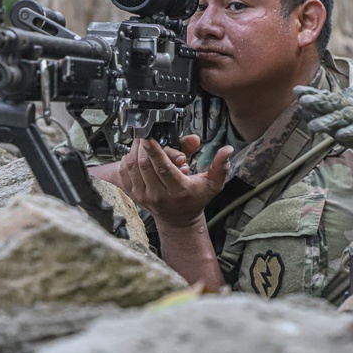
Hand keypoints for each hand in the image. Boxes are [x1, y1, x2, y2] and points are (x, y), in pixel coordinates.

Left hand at [118, 136, 232, 228]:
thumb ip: (220, 166)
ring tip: (139, 140)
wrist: (180, 219)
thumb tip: (227, 150)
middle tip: (143, 132)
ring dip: (133, 151)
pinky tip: (133, 154)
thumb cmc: (196, 198)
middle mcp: (159, 195)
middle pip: (145, 166)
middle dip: (142, 146)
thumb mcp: (213, 183)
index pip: (163, 169)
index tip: (149, 137)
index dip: (154, 152)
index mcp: (179, 190)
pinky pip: (125, 176)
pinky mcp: (135, 196)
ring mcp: (145, 197)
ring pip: (133, 169)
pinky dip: (126, 162)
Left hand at [295, 85, 352, 163]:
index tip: (297, 92)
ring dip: (330, 121)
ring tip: (313, 126)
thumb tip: (303, 112)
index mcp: (350, 106)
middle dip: (318, 102)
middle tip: (302, 100)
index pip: (329, 99)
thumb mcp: (348, 127)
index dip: (314, 95)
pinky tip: (341, 135)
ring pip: (347, 116)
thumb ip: (328, 120)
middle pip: (336, 104)